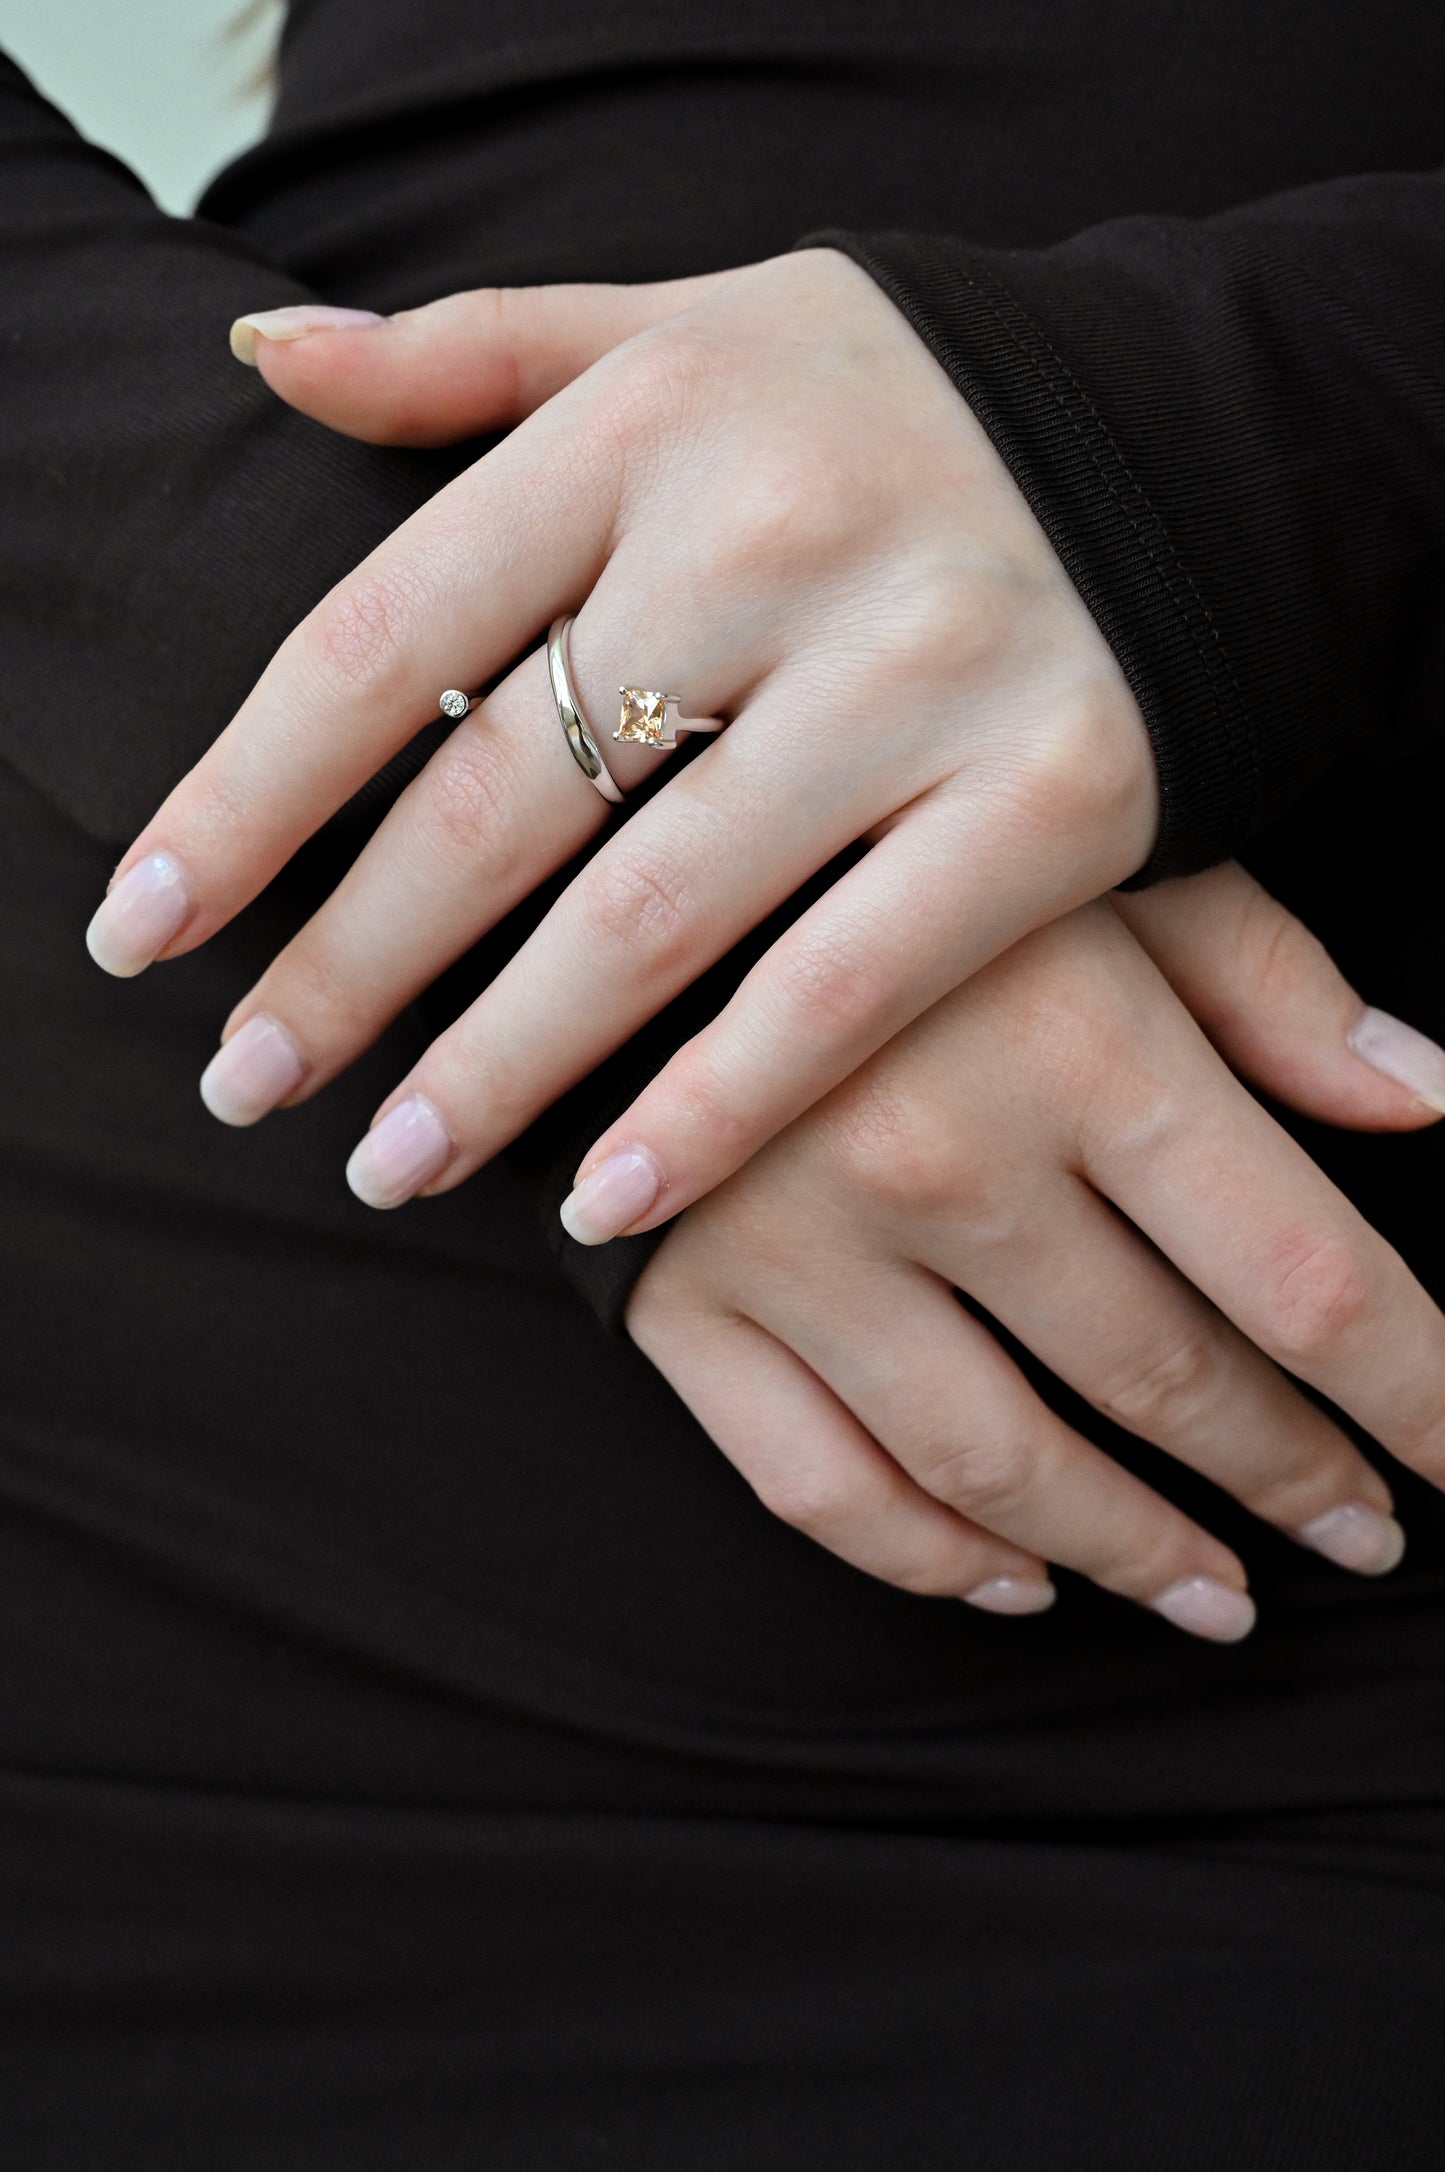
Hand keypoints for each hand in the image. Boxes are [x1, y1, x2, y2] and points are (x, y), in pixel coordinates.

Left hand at [86, 249, 1156, 1234]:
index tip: (141, 932)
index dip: (244, 801)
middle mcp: (774, 539)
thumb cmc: (881, 406)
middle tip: (242, 1084)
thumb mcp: (677, 332)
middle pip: (496, 801)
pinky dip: (713, 1108)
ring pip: (654, 919)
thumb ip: (469, 356)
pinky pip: (844, 989)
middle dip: (345, 965)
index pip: (384, 636)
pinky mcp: (1048, 797)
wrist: (1187, 435)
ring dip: (497, 1068)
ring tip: (386, 1166)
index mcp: (647, 422)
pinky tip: (601, 1203)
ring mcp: (920, 674)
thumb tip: (262, 355)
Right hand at [624, 864, 1444, 1637]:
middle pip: (1167, 1383)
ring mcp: (794, 1246)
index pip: (1301, 1274)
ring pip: (1001, 1469)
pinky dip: (929, 1556)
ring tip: (1217, 1596)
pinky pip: (820, 1485)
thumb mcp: (1093, 854)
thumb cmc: (890, 836)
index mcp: (1074, 1038)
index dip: (1415, 1392)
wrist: (614, 845)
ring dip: (1134, 1552)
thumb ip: (1264, 979)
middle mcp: (937, 1159)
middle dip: (1292, 1477)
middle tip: (1358, 1536)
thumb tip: (1424, 1100)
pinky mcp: (681, 1298)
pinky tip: (1015, 1578)